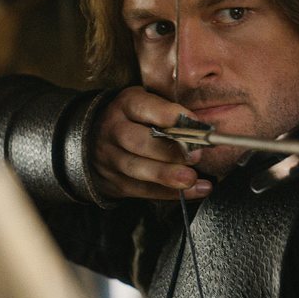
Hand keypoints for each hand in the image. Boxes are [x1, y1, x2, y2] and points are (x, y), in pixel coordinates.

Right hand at [92, 86, 212, 199]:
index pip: (144, 107)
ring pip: (138, 168)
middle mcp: (114, 130)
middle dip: (169, 151)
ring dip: (167, 175)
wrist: (96, 140)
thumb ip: (171, 112)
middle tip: (195, 156)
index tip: (196, 124)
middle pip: (138, 142)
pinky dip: (170, 193)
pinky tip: (194, 191)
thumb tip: (202, 127)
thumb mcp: (149, 104)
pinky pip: (143, 191)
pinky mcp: (115, 182)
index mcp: (126, 105)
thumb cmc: (137, 119)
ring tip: (192, 179)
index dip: (171, 116)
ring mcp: (111, 158)